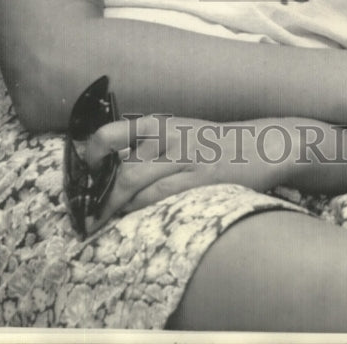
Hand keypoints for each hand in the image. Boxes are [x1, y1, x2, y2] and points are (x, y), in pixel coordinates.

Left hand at [79, 114, 297, 234]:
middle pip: (122, 169)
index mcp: (161, 124)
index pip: (113, 132)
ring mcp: (186, 159)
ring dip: (116, 208)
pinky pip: (163, 197)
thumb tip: (114, 164)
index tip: (84, 170)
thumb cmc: (215, 142)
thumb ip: (151, 144)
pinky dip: (144, 209)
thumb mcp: (181, 131)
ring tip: (102, 223)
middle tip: (87, 214)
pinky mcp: (202, 180)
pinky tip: (135, 218)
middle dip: (100, 196)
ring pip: (138, 185)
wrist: (262, 143)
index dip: (92, 152)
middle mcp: (170, 138)